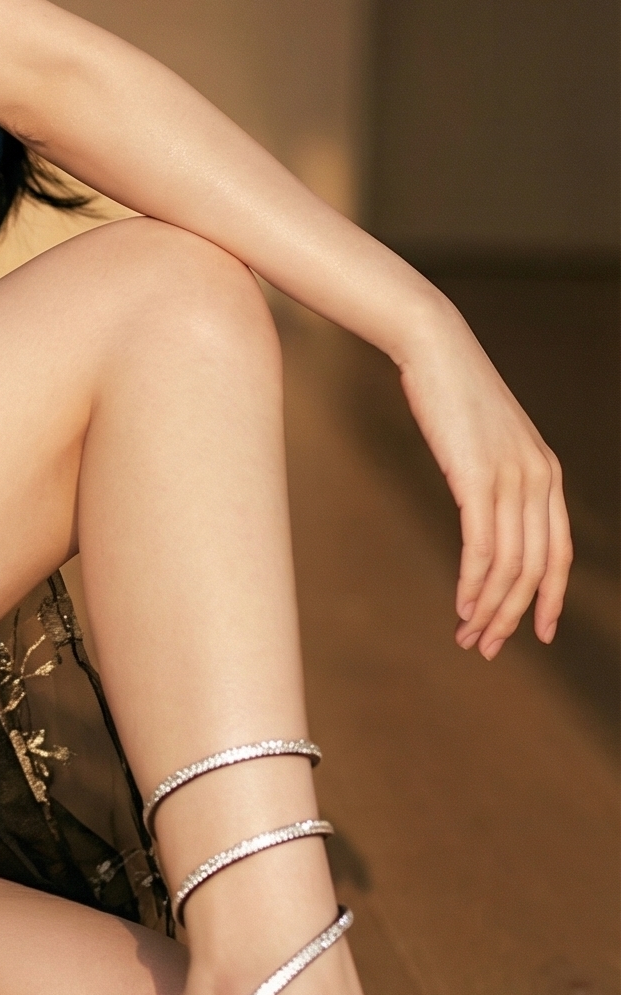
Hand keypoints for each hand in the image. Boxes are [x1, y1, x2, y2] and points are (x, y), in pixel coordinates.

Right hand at [395, 307, 572, 657]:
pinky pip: (482, 547)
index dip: (550, 599)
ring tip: (468, 634)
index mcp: (548, 474)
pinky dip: (473, 583)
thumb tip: (485, 510)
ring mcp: (512, 479)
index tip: (537, 633)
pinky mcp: (477, 478)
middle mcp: (540, 480)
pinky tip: (460, 602)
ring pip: (510, 565)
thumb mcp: (488, 439)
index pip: (559, 553)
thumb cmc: (452, 391)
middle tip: (487, 647)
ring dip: (488, 608)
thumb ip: (498, 475)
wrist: (435, 347)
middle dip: (513, 615)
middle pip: (535, 569)